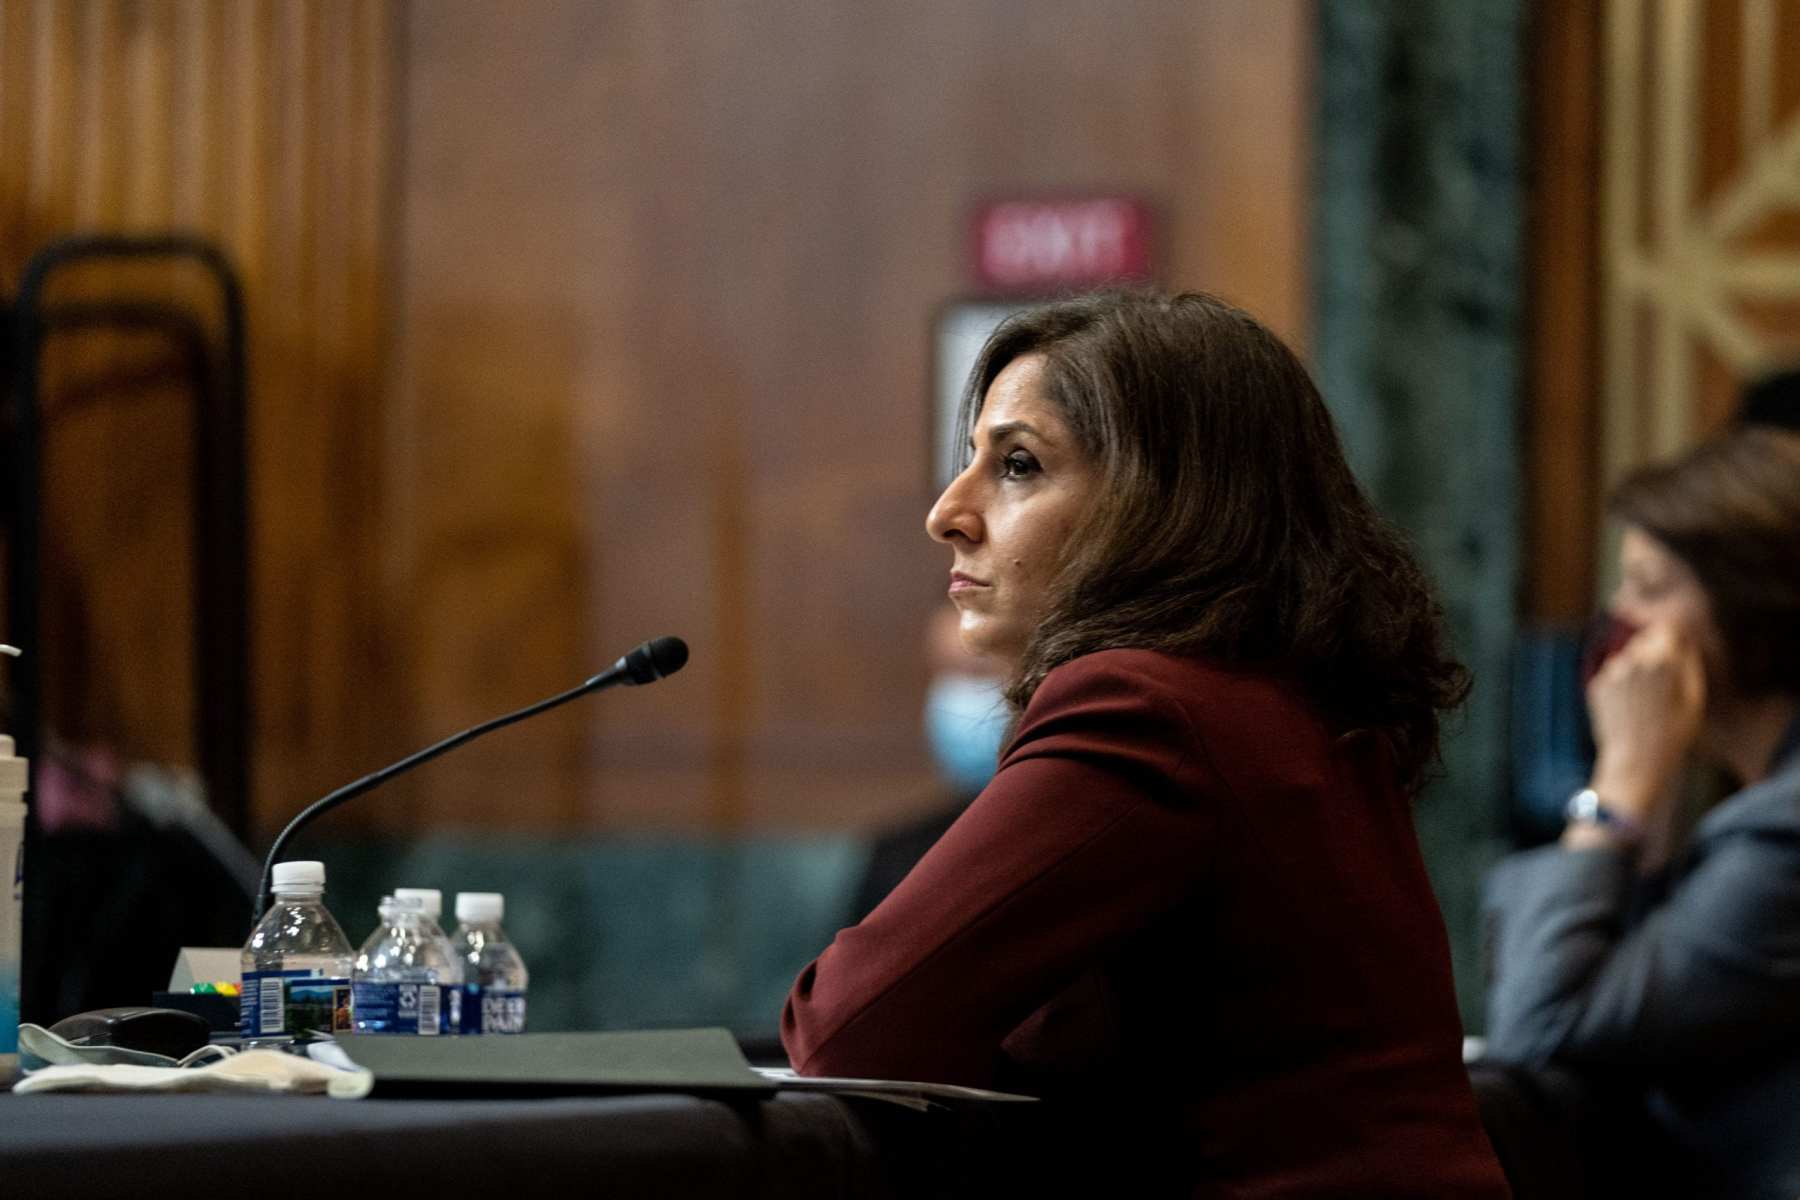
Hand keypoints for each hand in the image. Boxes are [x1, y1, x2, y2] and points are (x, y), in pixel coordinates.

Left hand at [1584, 622, 1705, 821]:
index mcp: (1662, 661)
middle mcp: (1633, 660)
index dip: (1672, 638)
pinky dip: (1621, 685)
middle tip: (1662, 688)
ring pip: (1628, 659)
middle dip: (1654, 655)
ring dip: (1636, 671)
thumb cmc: (1674, 733)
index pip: (1666, 629)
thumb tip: (1683, 640)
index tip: (1676, 649)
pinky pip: (1613, 676)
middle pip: (1645, 642)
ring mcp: (1612, 673)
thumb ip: (1689, 662)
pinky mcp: (1597, 685)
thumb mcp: (1694, 698)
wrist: (1636, 760)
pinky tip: (1630, 708)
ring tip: (1647, 703)